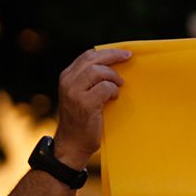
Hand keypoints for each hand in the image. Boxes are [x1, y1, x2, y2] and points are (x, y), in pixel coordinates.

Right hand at [54, 47, 131, 168]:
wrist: (72, 143)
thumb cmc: (81, 120)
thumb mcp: (80, 95)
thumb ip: (89, 81)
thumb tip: (112, 67)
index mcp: (66, 76)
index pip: (87, 56)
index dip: (107, 52)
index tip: (123, 53)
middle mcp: (68, 81)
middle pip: (93, 59)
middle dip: (113, 56)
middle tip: (128, 58)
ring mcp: (74, 92)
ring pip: (99, 71)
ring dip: (113, 77)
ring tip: (119, 86)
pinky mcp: (85, 104)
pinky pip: (105, 88)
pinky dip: (113, 91)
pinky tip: (114, 98)